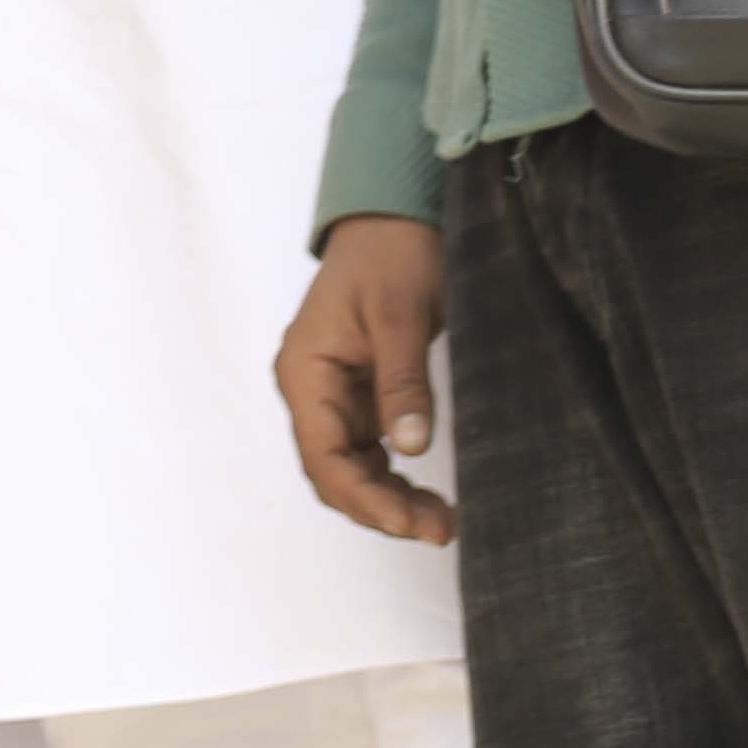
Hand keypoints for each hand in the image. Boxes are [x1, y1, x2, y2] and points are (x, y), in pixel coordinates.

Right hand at [276, 213, 455, 543]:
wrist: (397, 218)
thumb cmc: (394, 255)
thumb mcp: (401, 316)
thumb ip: (403, 382)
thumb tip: (409, 448)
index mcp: (305, 371)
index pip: (323, 455)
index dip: (364, 498)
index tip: (411, 523)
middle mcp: (311, 389)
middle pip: (334, 471)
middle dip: (380, 507)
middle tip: (440, 530)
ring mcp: (335, 394)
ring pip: (352, 468)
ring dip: (390, 499)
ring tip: (441, 522)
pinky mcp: (361, 393)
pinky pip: (369, 451)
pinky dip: (394, 478)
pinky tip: (426, 495)